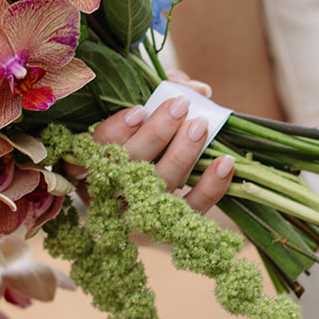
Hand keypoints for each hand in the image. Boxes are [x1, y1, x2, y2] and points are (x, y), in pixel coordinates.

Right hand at [92, 87, 235, 214]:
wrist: (154, 200)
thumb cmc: (143, 142)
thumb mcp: (143, 115)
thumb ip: (161, 93)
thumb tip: (196, 89)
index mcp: (93, 163)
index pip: (96, 148)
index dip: (116, 130)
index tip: (139, 110)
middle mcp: (111, 193)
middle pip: (129, 165)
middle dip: (156, 134)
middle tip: (180, 107)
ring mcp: (140, 215)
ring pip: (160, 185)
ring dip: (183, 153)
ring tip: (201, 126)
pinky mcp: (171, 230)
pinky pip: (192, 209)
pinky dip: (212, 186)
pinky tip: (225, 162)